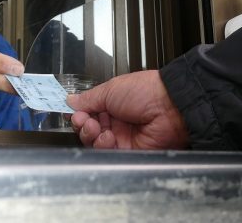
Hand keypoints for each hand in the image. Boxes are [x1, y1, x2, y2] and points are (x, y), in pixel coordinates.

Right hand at [67, 70, 189, 149]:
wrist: (169, 106)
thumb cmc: (146, 91)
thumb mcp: (111, 89)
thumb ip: (89, 99)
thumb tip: (71, 101)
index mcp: (112, 103)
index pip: (88, 112)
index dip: (78, 114)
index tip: (72, 112)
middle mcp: (116, 120)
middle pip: (89, 130)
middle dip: (82, 125)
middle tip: (84, 119)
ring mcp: (122, 137)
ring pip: (95, 143)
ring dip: (90, 135)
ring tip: (95, 127)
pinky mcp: (128, 151)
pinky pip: (108, 153)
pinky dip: (102, 145)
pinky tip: (107, 136)